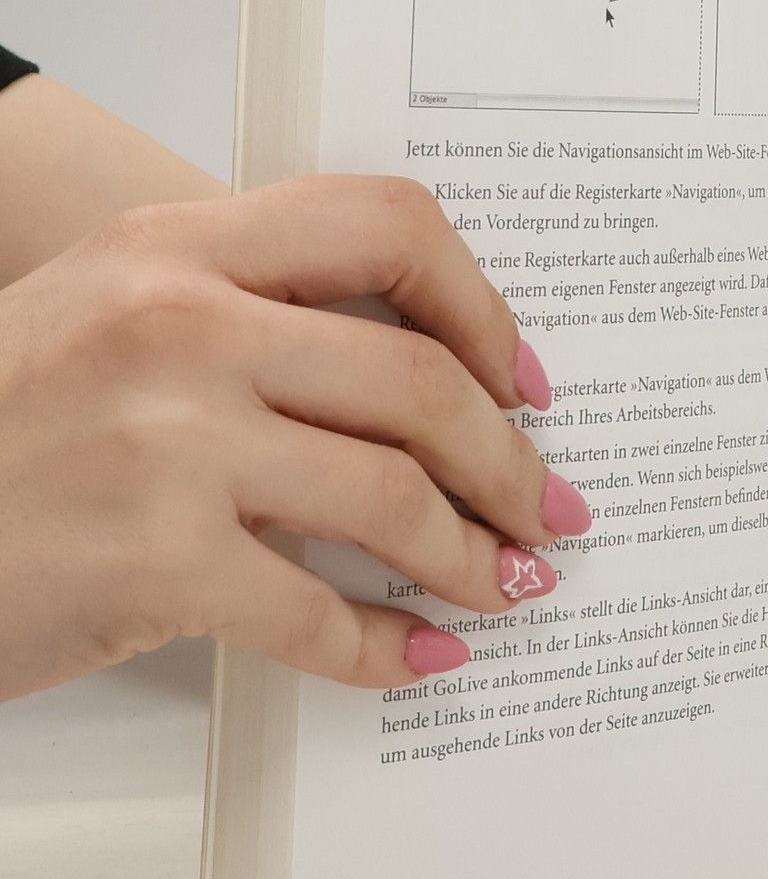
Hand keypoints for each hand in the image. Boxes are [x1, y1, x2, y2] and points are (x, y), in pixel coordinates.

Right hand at [0, 177, 591, 700]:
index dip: (483, 306)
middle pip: (418, 378)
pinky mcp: (150, 562)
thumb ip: (250, 322)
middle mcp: (177, 325)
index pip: (386, 223)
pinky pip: (318, 612)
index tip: (523, 378)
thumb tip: (417, 387)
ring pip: (392, 493)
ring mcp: (165, 442)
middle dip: (509, 459)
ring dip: (473, 554)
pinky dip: (387, 645)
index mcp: (176, 247)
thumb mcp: (108, 320)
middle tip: (548, 508)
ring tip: (509, 586)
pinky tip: (421, 655)